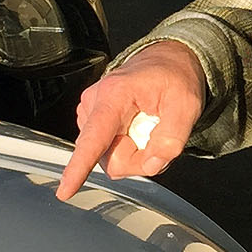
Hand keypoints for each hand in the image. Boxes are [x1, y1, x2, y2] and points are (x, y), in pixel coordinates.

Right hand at [56, 41, 207, 200]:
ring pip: (109, 158)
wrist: (166, 61)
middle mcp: (94, 103)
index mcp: (115, 95)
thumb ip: (172, 138)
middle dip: (138, 158)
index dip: (79, 167)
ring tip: (149, 127)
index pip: (94, 138)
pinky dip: (128, 148)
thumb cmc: (175, 78)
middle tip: (158, 133)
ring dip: (134, 152)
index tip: (65, 190)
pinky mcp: (92, 121)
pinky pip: (108, 151)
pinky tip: (138, 129)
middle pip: (111, 159)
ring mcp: (90, 112)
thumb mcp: (187, 105)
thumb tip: (152, 165)